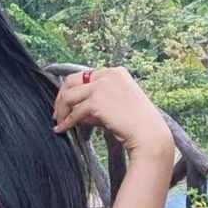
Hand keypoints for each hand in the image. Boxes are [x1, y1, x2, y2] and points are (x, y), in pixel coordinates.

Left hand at [52, 66, 174, 156]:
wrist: (149, 135)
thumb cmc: (137, 124)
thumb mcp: (116, 105)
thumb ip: (97, 102)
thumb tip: (75, 110)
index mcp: (116, 72)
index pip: (84, 76)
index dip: (71, 90)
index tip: (65, 103)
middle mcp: (108, 74)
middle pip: (71, 81)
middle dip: (61, 97)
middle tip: (57, 113)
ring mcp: (102, 86)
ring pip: (69, 96)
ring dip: (61, 110)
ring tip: (59, 122)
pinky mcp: (97, 101)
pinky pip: (75, 112)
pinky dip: (67, 122)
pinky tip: (62, 129)